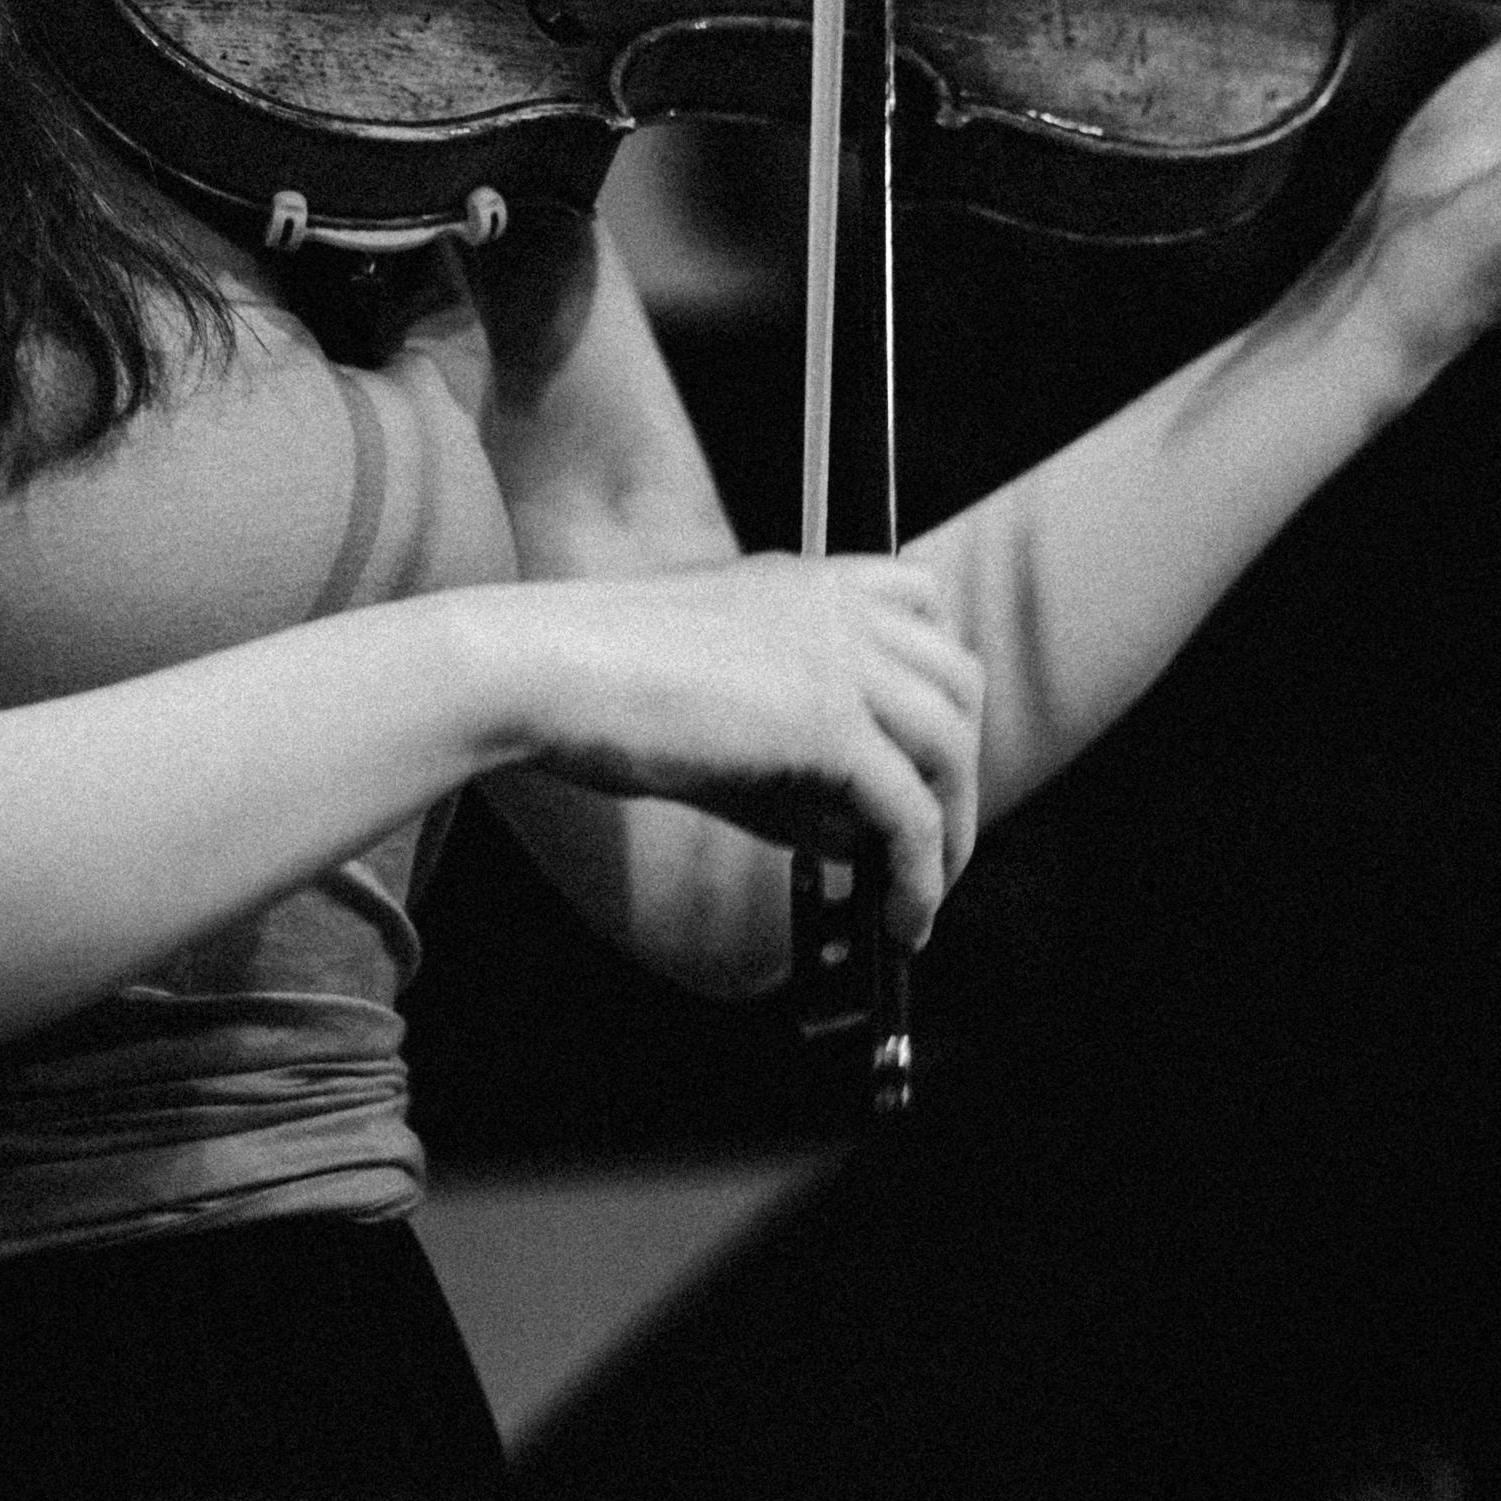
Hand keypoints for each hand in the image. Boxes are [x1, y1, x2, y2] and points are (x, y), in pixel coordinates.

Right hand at [512, 552, 986, 946]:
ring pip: (951, 747)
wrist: (541, 669)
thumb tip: (859, 833)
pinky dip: (922, 876)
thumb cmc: (594, 683)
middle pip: (959, 680)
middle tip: (934, 838)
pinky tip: (900, 920)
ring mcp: (840, 659)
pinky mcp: (829, 725)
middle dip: (959, 766)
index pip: (923, 602)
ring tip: (923, 895)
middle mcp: (837, 606)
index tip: (927, 745)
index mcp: (806, 579)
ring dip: (953, 831)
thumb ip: (791, 751)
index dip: (940, 679)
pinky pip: (911, 813)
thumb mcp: (715, 701)